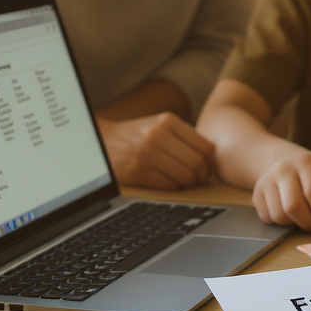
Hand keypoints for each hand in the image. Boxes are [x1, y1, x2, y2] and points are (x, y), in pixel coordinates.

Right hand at [95, 113, 214, 188]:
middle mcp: (159, 134)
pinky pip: (169, 185)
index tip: (209, 170)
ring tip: (187, 184)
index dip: (211, 163)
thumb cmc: (135, 135)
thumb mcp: (158, 125)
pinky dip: (175, 188)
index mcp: (168, 121)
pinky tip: (171, 185)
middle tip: (200, 181)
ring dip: (190, 184)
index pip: (205, 146)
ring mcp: (148, 153)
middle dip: (203, 176)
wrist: (99, 140)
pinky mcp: (137, 171)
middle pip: (198, 163)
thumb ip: (183, 135)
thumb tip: (211, 156)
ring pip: (186, 176)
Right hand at [253, 150, 310, 237]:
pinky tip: (289, 214)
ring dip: (295, 224)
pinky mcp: (256, 192)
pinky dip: (281, 223)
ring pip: (280, 215)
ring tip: (304, 217)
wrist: (282, 161)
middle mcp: (284, 169)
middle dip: (309, 224)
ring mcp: (267, 180)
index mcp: (308, 163)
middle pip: (294, 206)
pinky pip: (268, 217)